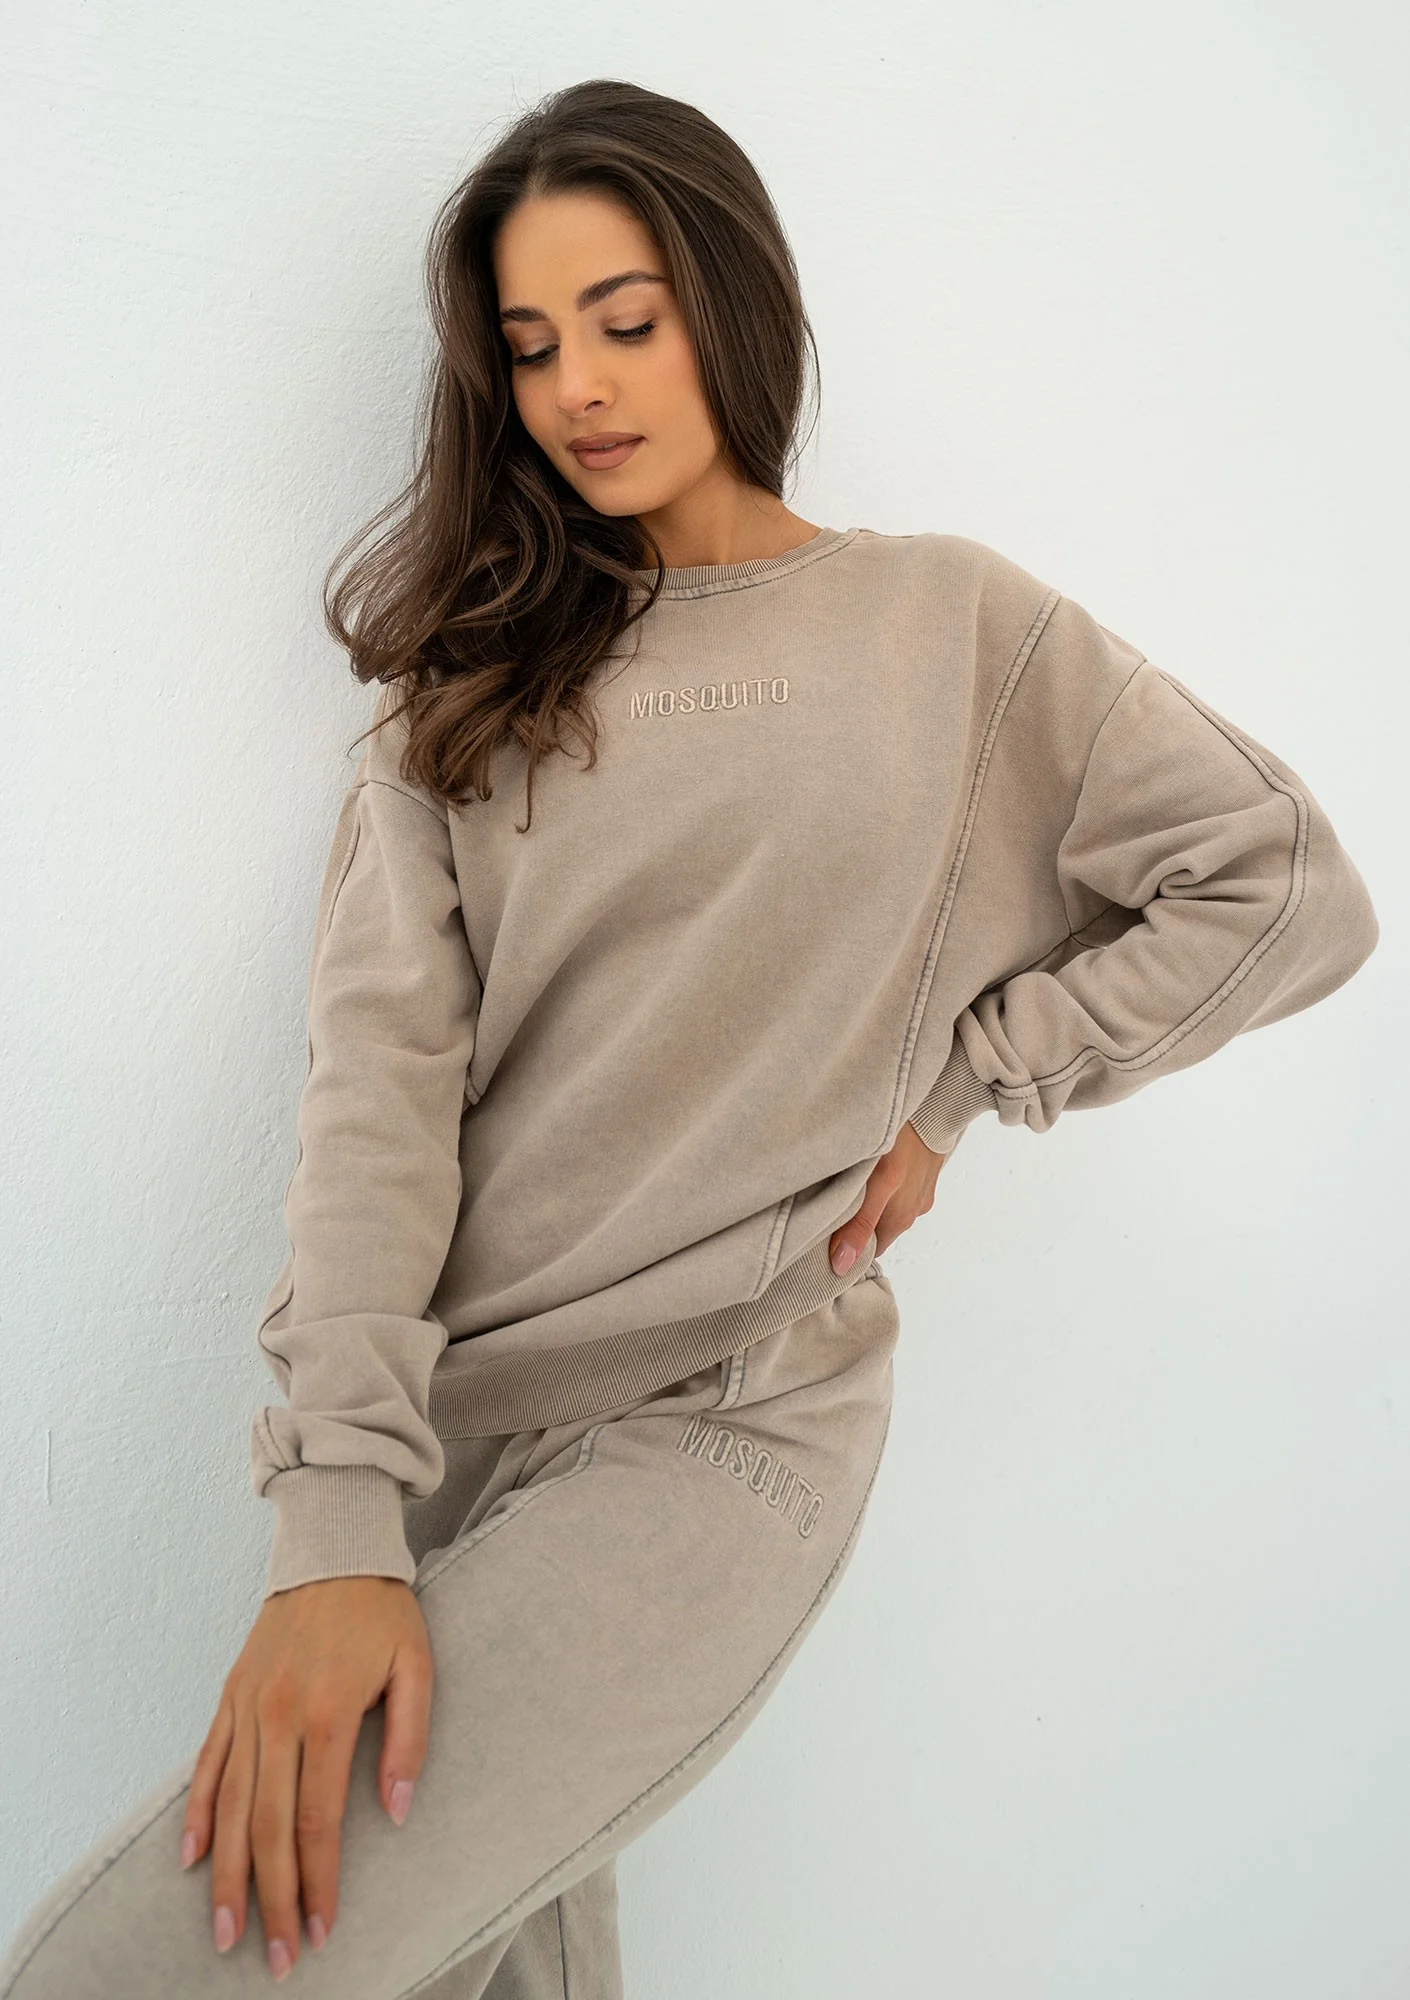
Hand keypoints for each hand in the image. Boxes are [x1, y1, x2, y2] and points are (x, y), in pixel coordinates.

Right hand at [180, 1575, 432, 1979]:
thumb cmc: (382, 1609)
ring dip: (227, 1876)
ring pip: (231, 1807)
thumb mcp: (417, 1665)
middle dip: (271, 1899)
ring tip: (226, 1933)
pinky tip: (193, 1859)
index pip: (318, 1821)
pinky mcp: (230, 1694)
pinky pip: (207, 1763)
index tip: (320, 1930)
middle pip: (269, 1828)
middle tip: (274, 1959)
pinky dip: (199, 1814)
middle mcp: (277, 1716)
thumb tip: (396, 1811)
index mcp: (326, 1714)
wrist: (333, 1546)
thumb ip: (409, 1739)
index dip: (318, 1881)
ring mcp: (247, 1706)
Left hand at [828, 1118, 956, 1274]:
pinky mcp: (922, 1171)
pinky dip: (882, 1183)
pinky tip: (871, 1166)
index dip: (846, 1248)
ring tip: (846, 1183)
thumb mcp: (878, 1183)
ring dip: (867, 1201)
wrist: (939, 1103)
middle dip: (853, 1223)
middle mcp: (911, 1212)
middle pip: (876, 1230)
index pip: (868, 1250)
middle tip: (825, 1205)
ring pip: (885, 1207)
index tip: (822, 1236)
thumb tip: (841, 1265)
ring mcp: (918, 1191)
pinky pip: (896, 1187)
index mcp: (899, 1221)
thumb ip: (859, 1222)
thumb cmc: (906, 1141)